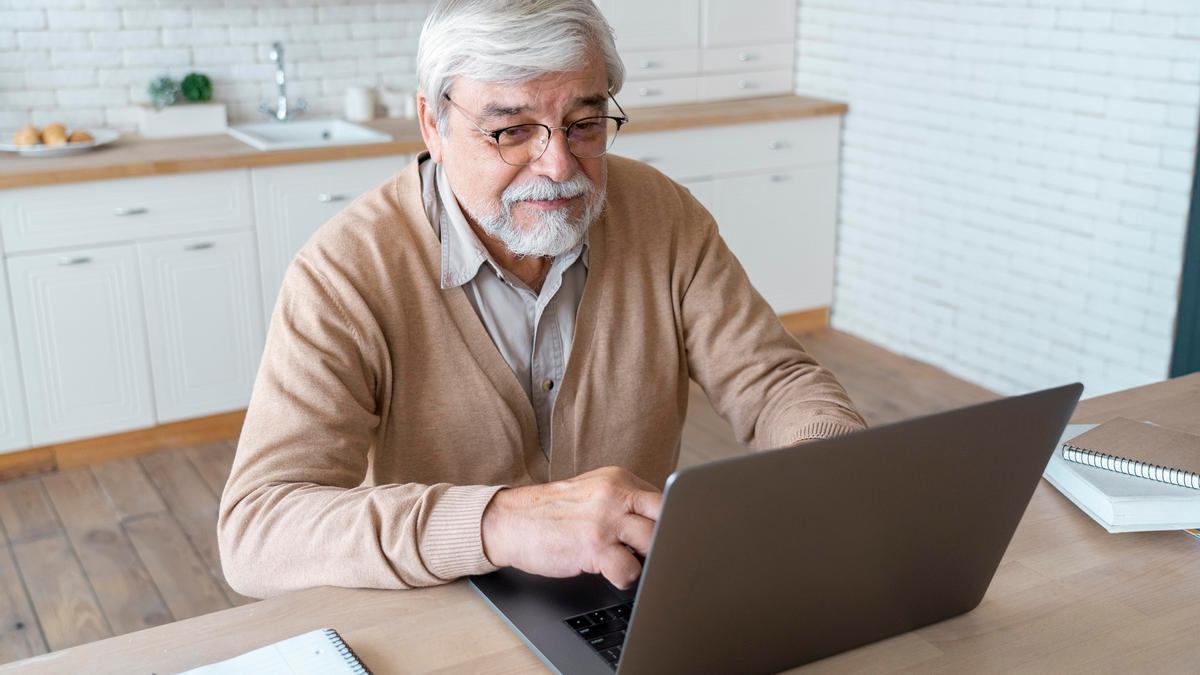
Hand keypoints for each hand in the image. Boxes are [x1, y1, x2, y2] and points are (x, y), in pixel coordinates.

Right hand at [481, 466, 662, 588]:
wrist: (509, 521)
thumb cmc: (552, 513)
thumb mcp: (592, 492)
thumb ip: (624, 500)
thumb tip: (660, 521)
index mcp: (617, 479)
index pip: (664, 498)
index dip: (669, 522)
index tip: (665, 535)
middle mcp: (614, 495)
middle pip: (667, 515)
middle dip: (666, 537)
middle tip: (651, 551)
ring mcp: (605, 520)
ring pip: (654, 541)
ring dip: (648, 559)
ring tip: (629, 561)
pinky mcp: (594, 546)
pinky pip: (631, 570)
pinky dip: (627, 578)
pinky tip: (612, 573)